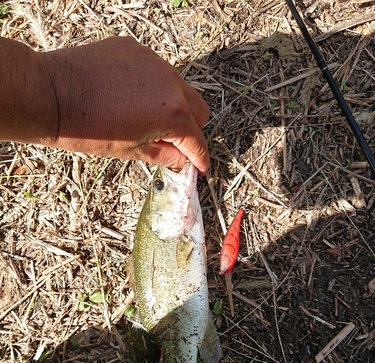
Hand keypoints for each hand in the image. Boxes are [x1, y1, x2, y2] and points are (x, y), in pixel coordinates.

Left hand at [43, 37, 209, 172]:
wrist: (51, 94)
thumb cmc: (86, 127)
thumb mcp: (130, 151)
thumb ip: (164, 155)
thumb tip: (180, 160)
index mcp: (172, 113)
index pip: (197, 140)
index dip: (200, 158)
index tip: (199, 166)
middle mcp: (170, 82)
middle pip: (198, 110)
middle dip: (191, 130)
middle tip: (175, 144)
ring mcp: (153, 62)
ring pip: (179, 88)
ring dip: (173, 107)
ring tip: (148, 120)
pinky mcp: (135, 49)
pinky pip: (155, 71)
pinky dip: (152, 87)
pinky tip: (130, 97)